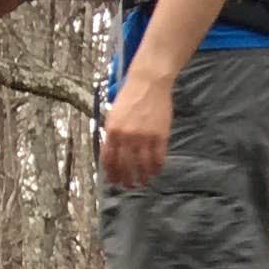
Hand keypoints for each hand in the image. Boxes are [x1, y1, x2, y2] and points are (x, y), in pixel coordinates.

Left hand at [101, 57, 176, 191]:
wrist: (147, 83)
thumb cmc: (129, 98)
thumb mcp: (114, 115)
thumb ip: (112, 135)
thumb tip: (113, 155)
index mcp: (112, 130)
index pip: (109, 159)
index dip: (112, 173)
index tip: (114, 181)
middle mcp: (126, 136)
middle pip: (125, 166)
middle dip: (126, 179)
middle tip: (129, 185)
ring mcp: (144, 137)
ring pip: (142, 166)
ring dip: (142, 177)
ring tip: (143, 182)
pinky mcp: (160, 136)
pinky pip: (158, 159)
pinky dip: (156, 168)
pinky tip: (155, 172)